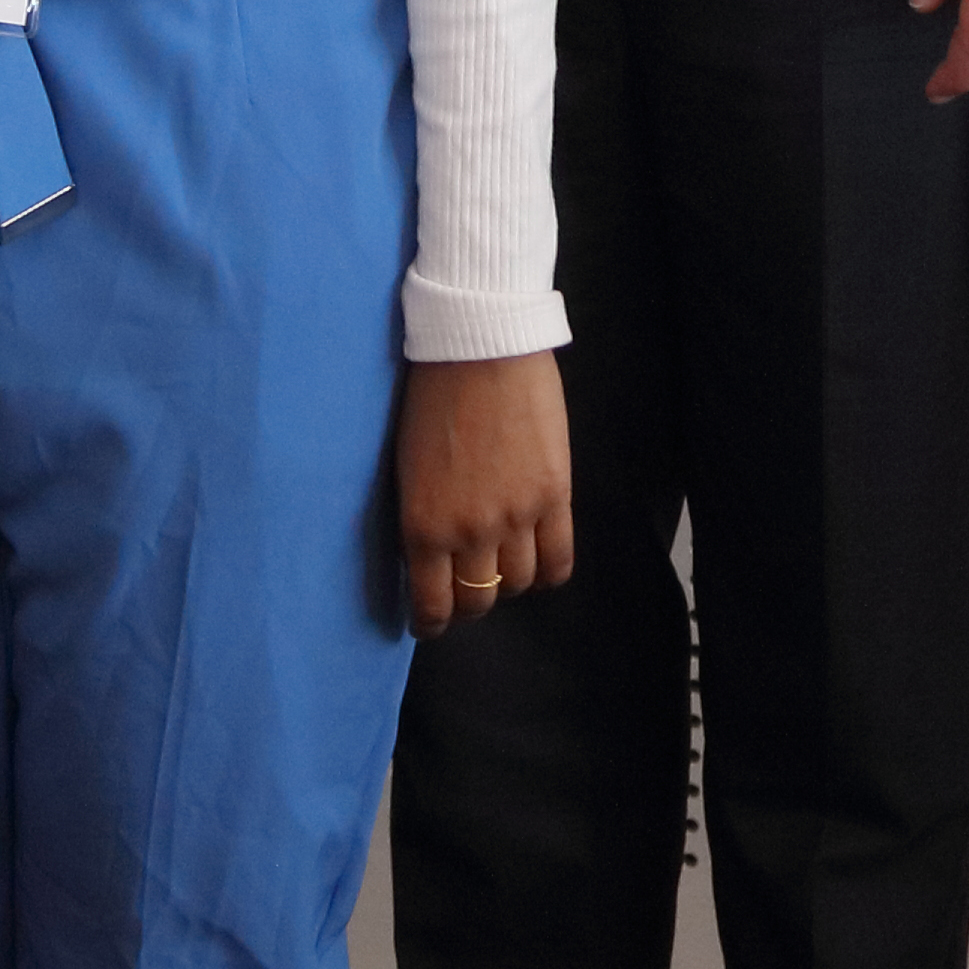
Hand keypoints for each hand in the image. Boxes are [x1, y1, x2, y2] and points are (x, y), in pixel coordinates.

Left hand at [397, 352, 577, 639]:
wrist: (481, 346)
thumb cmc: (432, 395)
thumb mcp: (408, 467)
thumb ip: (423, 517)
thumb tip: (430, 555)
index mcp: (423, 525)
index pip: (433, 605)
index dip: (432, 623)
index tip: (430, 622)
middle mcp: (469, 532)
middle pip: (479, 600)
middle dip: (469, 602)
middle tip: (464, 588)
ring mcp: (517, 517)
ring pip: (520, 584)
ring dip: (509, 583)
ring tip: (502, 566)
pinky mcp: (555, 496)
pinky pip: (560, 561)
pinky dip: (549, 573)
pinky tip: (539, 563)